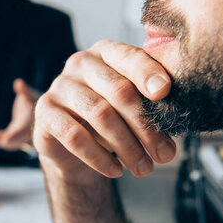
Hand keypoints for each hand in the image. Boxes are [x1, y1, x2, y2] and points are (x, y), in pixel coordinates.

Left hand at [0, 79, 38, 150]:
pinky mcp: (6, 136)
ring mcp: (13, 137)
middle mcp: (21, 136)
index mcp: (29, 127)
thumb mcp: (33, 96)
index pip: (21, 134)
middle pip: (8, 140)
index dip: (14, 137)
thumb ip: (25, 92)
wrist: (39, 114)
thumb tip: (18, 83)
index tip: (4, 141)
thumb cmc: (36, 102)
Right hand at [33, 40, 176, 180]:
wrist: (73, 144)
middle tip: (164, 154)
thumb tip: (179, 117)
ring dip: (127, 146)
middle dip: (145, 126)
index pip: (130, 58)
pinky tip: (116, 170)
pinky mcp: (44, 112)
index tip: (166, 93)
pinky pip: (74, 136)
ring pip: (99, 114)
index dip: (149, 74)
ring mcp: (59, 86)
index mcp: (106, 52)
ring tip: (144, 168)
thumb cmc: (110, 118)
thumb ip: (153, 103)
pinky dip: (99, 157)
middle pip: (118, 91)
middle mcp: (80, 63)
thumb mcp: (133, 106)